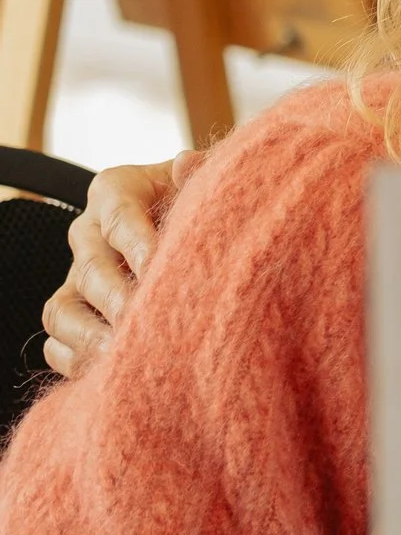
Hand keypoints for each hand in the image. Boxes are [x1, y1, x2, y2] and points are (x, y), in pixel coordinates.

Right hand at [42, 151, 201, 377]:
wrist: (195, 228)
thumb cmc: (205, 199)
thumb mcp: (209, 178)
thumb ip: (203, 172)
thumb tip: (185, 163)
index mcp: (117, 191)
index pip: (118, 215)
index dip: (137, 243)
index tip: (158, 268)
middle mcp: (89, 233)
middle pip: (90, 269)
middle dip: (117, 298)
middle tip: (146, 320)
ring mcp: (76, 278)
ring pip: (62, 310)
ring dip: (90, 335)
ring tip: (125, 354)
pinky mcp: (74, 315)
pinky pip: (56, 343)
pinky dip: (77, 360)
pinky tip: (111, 371)